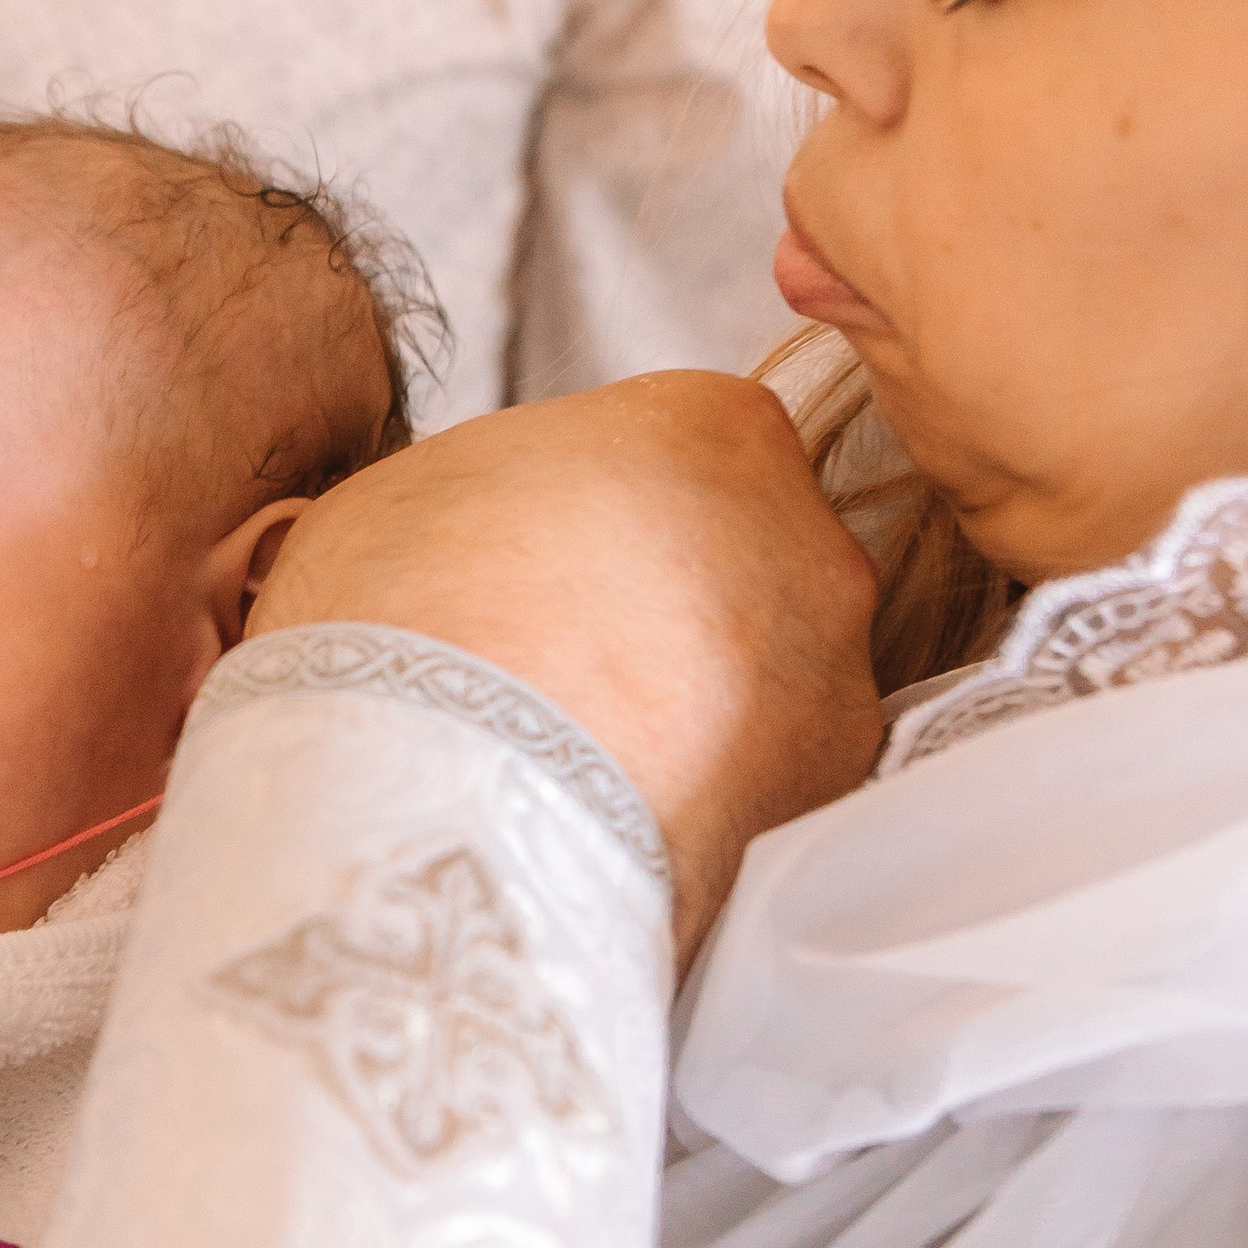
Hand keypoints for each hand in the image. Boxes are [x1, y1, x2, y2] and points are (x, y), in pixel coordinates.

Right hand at [255, 373, 879, 961]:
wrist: (444, 792)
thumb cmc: (414, 616)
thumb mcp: (426, 485)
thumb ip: (516, 485)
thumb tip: (499, 531)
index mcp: (715, 427)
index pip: (692, 450)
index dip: (614, 516)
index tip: (559, 562)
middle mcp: (809, 537)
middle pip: (748, 561)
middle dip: (674, 610)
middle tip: (570, 660)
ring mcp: (833, 674)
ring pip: (771, 680)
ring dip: (701, 711)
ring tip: (588, 760)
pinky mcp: (823, 800)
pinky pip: (767, 785)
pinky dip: (709, 801)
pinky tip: (621, 820)